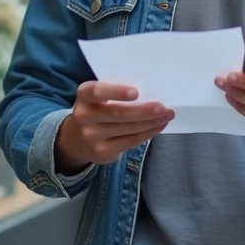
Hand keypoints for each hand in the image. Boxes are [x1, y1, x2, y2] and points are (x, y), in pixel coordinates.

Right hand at [55, 82, 174, 172]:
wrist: (77, 139)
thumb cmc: (97, 109)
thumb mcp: (98, 98)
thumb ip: (115, 93)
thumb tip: (151, 92)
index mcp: (84, 96)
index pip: (96, 91)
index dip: (116, 91)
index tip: (136, 92)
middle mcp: (84, 116)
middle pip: (117, 113)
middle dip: (143, 111)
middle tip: (162, 107)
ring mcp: (92, 137)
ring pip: (128, 129)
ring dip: (151, 122)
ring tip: (167, 115)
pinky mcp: (103, 152)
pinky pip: (131, 141)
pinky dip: (148, 133)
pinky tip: (158, 126)